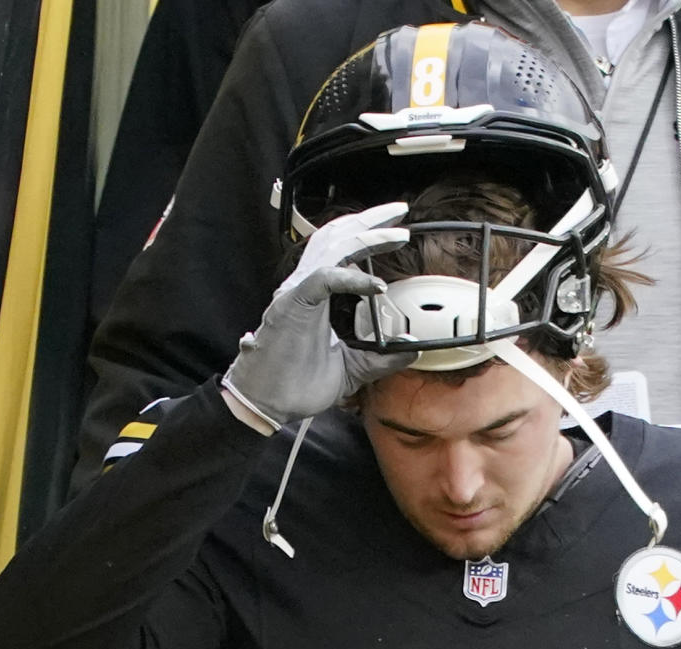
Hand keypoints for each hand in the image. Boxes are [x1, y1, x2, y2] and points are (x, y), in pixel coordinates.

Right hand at [222, 203, 416, 427]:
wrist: (269, 404)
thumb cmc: (298, 383)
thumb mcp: (353, 368)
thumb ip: (381, 357)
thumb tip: (411, 350)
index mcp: (315, 294)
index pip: (341, 250)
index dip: (367, 234)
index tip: (398, 232)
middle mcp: (305, 285)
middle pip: (337, 236)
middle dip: (370, 220)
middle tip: (400, 212)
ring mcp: (297, 292)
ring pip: (332, 247)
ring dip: (367, 237)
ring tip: (397, 233)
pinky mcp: (292, 304)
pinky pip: (324, 278)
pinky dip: (352, 278)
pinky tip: (376, 285)